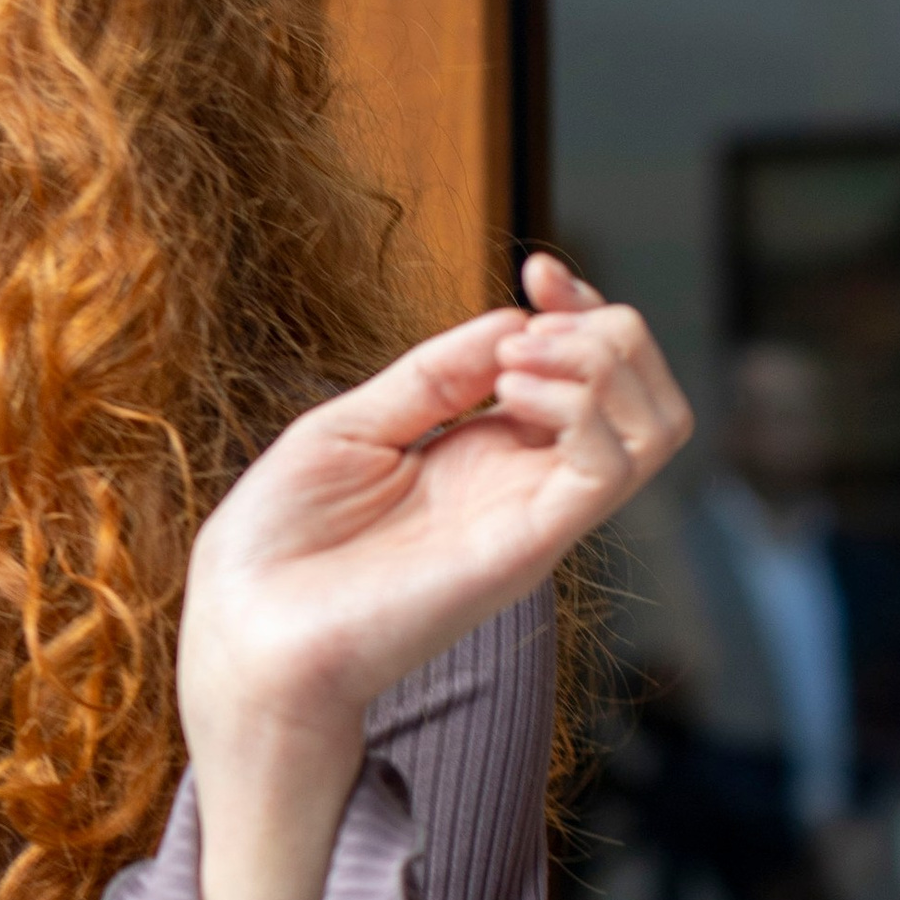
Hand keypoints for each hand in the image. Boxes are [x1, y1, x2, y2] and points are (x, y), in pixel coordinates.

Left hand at [177, 253, 690, 766]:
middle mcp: (520, 486)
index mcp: (480, 455)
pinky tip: (508, 396)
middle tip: (529, 321)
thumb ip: (433, 377)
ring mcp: (530, 518)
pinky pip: (612, 469)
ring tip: (519, 363)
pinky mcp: (524, 549)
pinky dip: (581, 407)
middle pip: (641, 392)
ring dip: (604, 361)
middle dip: (604, 324)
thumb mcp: (350, 427)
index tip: (538, 268)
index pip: (584, 373)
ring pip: (656, 427)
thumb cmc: (277, 545)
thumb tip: (513, 321)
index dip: (580, 307)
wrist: (243, 631)